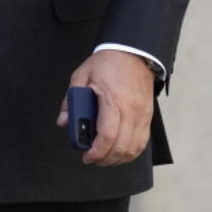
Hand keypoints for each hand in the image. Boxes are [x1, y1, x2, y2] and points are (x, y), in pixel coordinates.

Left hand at [56, 49, 154, 165]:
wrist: (132, 51)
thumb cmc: (108, 62)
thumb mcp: (81, 75)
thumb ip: (71, 100)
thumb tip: (64, 122)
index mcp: (113, 99)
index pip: (108, 135)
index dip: (97, 151)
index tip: (87, 156)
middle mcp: (131, 109)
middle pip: (122, 146)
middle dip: (105, 159)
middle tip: (93, 159)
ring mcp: (142, 114)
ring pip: (134, 148)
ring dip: (119, 159)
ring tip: (105, 157)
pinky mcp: (148, 115)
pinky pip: (142, 141)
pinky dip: (131, 152)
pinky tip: (120, 152)